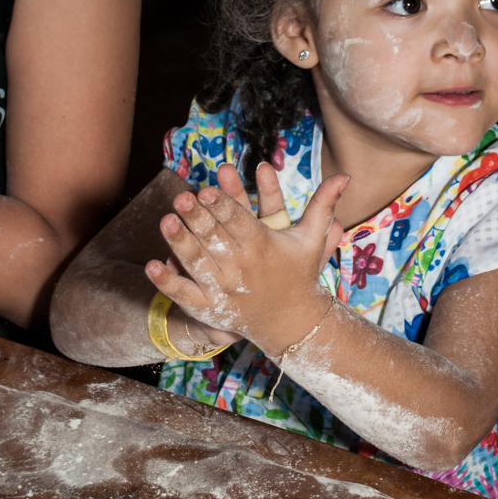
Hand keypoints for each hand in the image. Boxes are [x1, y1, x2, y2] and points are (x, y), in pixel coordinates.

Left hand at [145, 162, 346, 355]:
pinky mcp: (211, 307)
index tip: (206, 189)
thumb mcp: (311, 239)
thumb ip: (324, 205)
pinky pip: (185, 294)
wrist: (293, 323)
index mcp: (263, 247)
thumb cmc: (299, 275)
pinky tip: (152, 265)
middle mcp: (242, 267)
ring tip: (165, 221)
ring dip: (179, 242)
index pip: (239, 222)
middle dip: (197, 217)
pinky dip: (168, 282)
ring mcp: (224, 289)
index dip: (222, 205)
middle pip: (215, 238)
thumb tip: (345, 175)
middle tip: (181, 197)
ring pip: (198, 262)